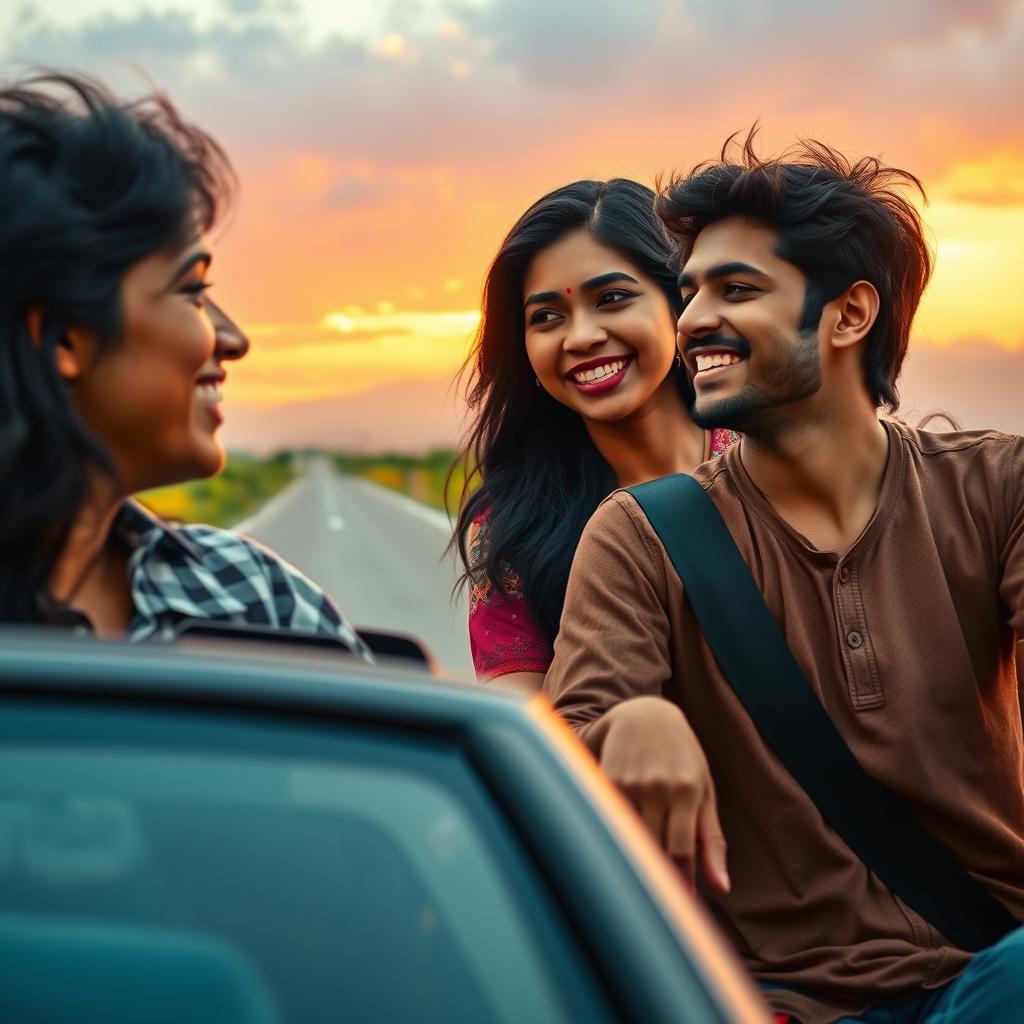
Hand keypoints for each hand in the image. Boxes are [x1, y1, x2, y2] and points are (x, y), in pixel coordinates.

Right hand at [596, 697, 729, 892]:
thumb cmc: (683, 757)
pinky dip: (615, 837)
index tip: (680, 903)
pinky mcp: (605, 778)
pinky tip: (618, 844)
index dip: (680, 883)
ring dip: (634, 859)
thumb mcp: (705, 791)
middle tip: (659, 897)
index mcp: (688, 791)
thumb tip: (722, 888)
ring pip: (628, 837)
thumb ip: (712, 839)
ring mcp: (629, 782)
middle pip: (653, 847)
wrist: (644, 715)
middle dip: (657, 875)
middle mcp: (658, 786)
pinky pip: (610, 819)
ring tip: (638, 874)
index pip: (681, 851)